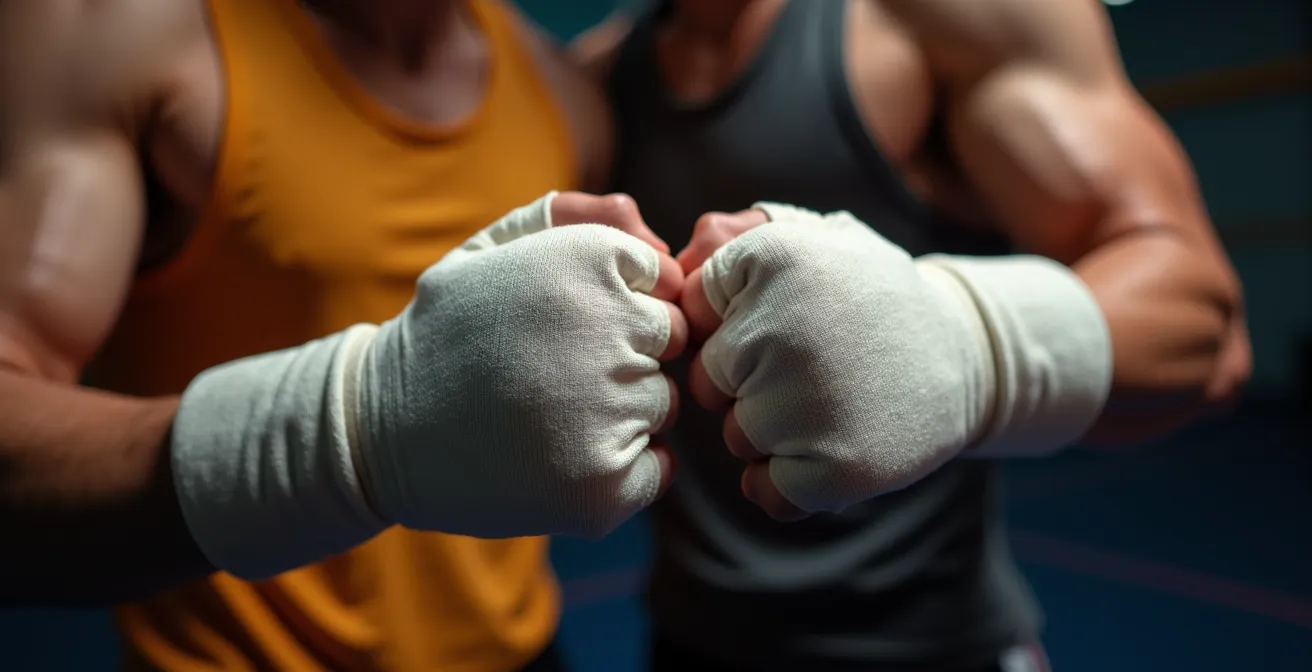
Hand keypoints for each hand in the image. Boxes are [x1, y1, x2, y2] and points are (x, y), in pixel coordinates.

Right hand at [358, 191, 687, 537]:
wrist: (377, 428)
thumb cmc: (448, 331)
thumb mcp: (496, 249)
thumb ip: (578, 219)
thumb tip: (656, 236)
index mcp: (586, 258)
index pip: (662, 282)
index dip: (617, 307)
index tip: (564, 326)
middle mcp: (605, 327)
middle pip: (669, 343)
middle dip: (624, 355)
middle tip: (554, 373)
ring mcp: (607, 410)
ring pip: (662, 404)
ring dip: (621, 411)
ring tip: (547, 414)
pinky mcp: (601, 485)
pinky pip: (659, 467)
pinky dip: (625, 467)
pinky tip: (563, 455)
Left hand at [679, 204, 995, 520]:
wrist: (969, 354)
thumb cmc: (869, 298)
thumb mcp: (816, 242)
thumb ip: (736, 239)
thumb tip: (678, 260)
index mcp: (776, 254)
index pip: (694, 312)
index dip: (737, 325)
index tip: (791, 319)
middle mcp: (785, 326)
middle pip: (710, 381)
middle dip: (749, 380)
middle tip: (818, 364)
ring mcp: (809, 402)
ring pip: (737, 436)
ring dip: (773, 431)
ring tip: (835, 400)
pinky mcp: (836, 468)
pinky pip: (766, 491)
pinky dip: (788, 483)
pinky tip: (830, 450)